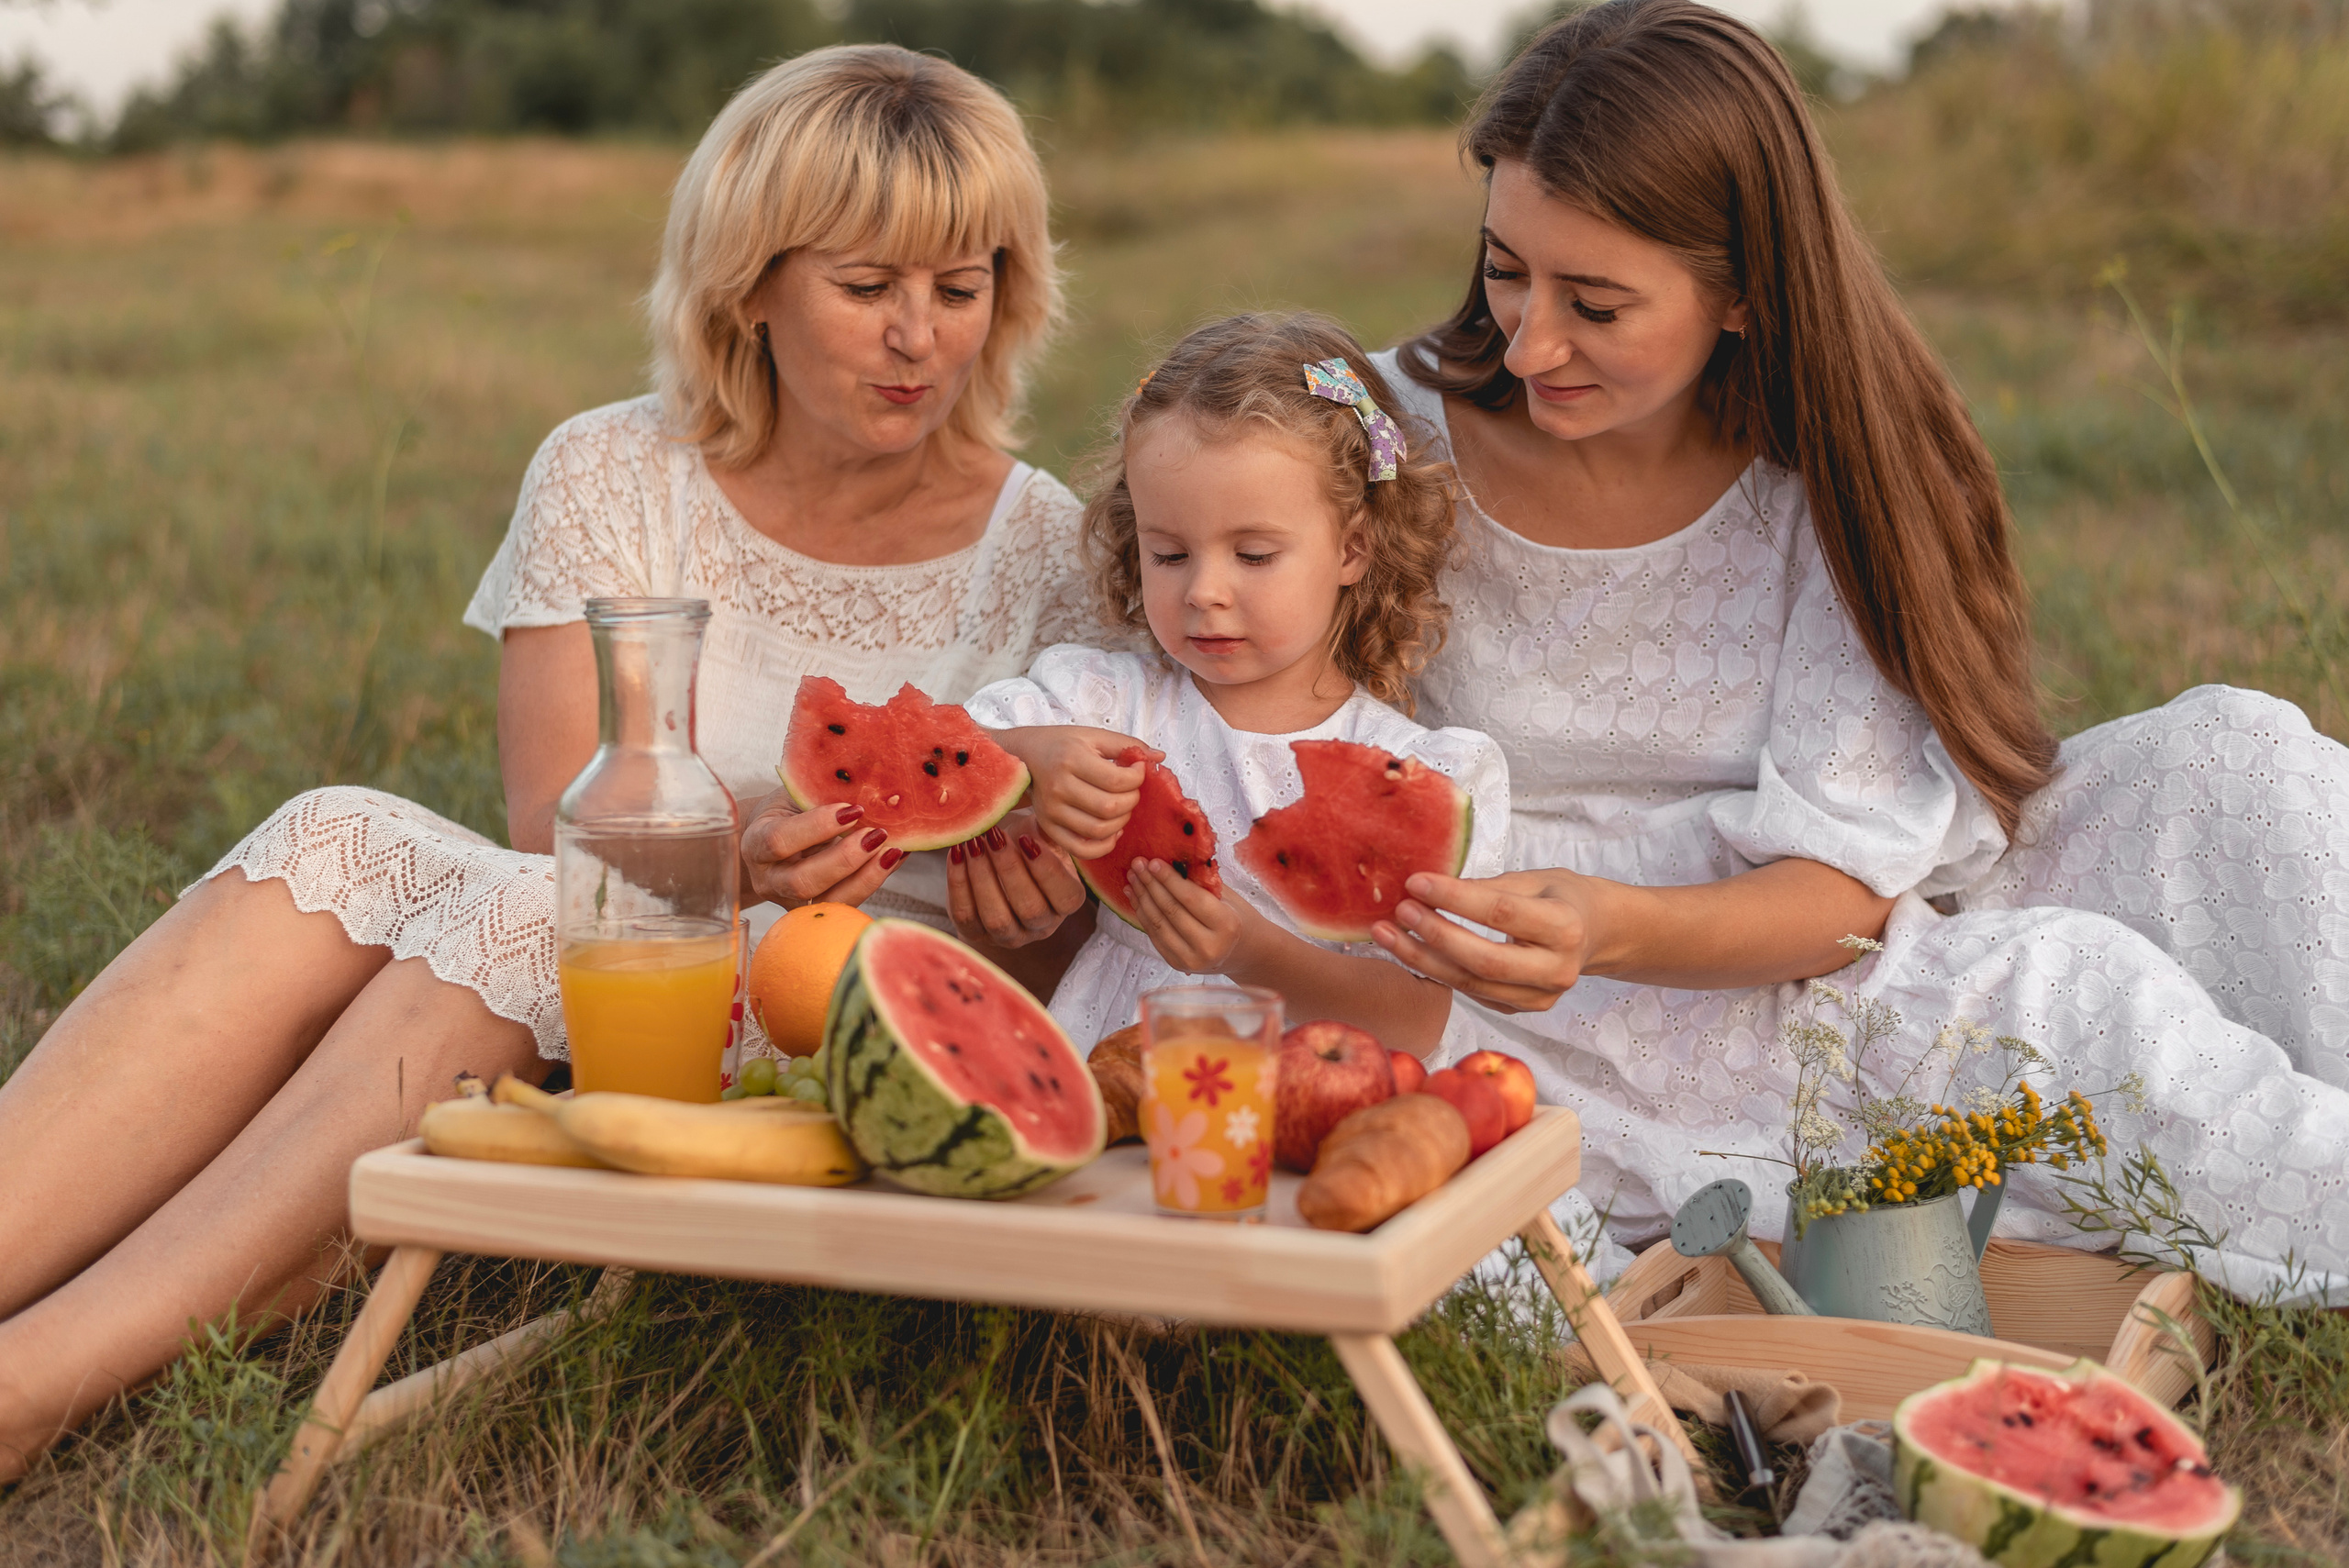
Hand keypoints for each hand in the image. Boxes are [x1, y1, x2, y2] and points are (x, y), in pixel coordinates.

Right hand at [740, 790, 900, 908]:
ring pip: (827, 901)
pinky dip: (873, 880)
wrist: (771, 839)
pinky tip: (893, 859)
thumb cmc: (786, 811)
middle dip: (844, 860)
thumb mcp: (794, 796)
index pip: (779, 840)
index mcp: (755, 843)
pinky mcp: (814, 911)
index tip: (852, 810)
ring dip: (865, 877)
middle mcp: (768, 879)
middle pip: (802, 882)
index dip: (816, 827)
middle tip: (876, 835)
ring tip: (892, 851)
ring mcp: (790, 901)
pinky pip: (846, 903)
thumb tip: (870, 792)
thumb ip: (818, 796)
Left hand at [945, 810, 1088, 948]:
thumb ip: (1049, 830)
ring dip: (983, 878)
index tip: (1027, 839)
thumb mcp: (1045, 834)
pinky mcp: (977, 934)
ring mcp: (1009, 936)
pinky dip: (959, 884)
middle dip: (1009, 870)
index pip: (1066, 896)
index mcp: (1066, 902)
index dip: (1047, 870)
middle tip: (994, 836)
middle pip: (1030, 909)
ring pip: (997, 919)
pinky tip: (957, 854)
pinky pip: (966, 916)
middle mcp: (1042, 925)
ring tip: (973, 843)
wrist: (998, 862)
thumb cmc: (1026, 843)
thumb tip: (1046, 813)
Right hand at [993, 726, 1158, 858]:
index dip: (1138, 778)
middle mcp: (1059, 787)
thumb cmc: (1060, 744)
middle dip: (1132, 801)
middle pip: (1111, 808)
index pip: (1117, 780)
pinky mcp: (1048, 827)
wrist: (1022, 756)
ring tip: (1122, 808)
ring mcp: (1051, 811)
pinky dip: (1104, 846)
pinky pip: (1081, 849)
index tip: (1138, 770)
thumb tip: (1159, 757)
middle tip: (1131, 790)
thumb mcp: (1092, 736)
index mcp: (1071, 759)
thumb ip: (1126, 744)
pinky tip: (1112, 832)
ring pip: (1099, 830)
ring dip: (1122, 822)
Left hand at [1124, 859, 1251, 974]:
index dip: (1169, 879)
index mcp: (1227, 925)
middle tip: (1137, 864)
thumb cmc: (1234, 916)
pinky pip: (1154, 935)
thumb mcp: (1227, 897)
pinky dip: (1142, 913)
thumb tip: (1169, 861)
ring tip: (1132, 877)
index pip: (1191, 898)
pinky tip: (1134, 895)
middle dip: (1151, 884)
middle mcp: (1209, 946)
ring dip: (1141, 897)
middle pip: (1171, 910)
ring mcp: (1191, 959)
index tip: (1153, 861)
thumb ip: (1201, 883)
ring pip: (1158, 923)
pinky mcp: (1176, 964)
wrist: (1241, 951)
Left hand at [1369, 869, 1605, 1013]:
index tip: (1416, 881)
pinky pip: (1472, 993)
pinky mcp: (1522, 1010)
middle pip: (1483, 961)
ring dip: (1423, 959)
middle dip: (1435, 936)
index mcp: (1565, 927)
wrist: (1596, 934)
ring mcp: (1540, 997)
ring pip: (1471, 984)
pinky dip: (1438, 971)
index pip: (1500, 913)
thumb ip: (1486, 886)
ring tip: (1388, 933)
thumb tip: (1428, 888)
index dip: (1455, 898)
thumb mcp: (1534, 879)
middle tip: (1400, 911)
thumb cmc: (1562, 898)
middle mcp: (1557, 970)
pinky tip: (1410, 950)